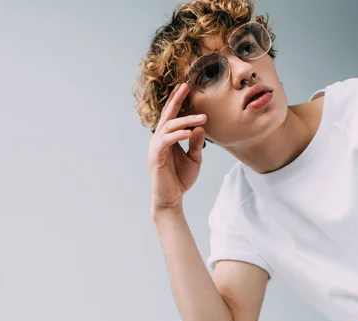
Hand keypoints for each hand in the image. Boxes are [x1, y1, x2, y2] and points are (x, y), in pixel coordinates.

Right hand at [148, 83, 206, 213]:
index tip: (185, 87)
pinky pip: (166, 140)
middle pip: (167, 115)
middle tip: (185, 86)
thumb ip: (196, 143)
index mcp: (167, 138)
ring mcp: (156, 147)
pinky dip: (178, 134)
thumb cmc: (180, 179)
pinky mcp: (156, 156)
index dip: (177, 101)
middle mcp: (159, 139)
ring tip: (202, 118)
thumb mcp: (194, 159)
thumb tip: (199, 127)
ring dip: (186, 120)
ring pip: (169, 126)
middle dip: (176, 99)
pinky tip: (189, 132)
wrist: (170, 198)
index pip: (171, 116)